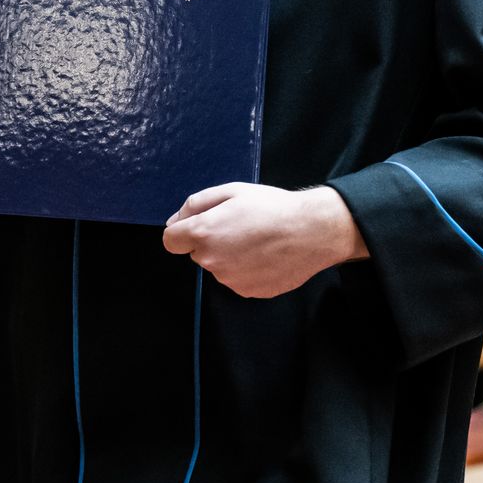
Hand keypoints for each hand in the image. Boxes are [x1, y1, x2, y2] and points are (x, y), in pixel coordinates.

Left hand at [162, 184, 368, 298]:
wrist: (311, 232)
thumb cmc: (271, 206)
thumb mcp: (232, 190)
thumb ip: (195, 205)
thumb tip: (174, 222)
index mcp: (204, 234)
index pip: (171, 241)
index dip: (183, 231)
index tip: (203, 224)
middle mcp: (212, 262)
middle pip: (198, 253)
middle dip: (211, 240)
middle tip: (240, 225)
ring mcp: (230, 280)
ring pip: (219, 266)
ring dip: (229, 255)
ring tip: (258, 240)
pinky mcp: (248, 292)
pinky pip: (238, 278)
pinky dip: (246, 268)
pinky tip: (266, 255)